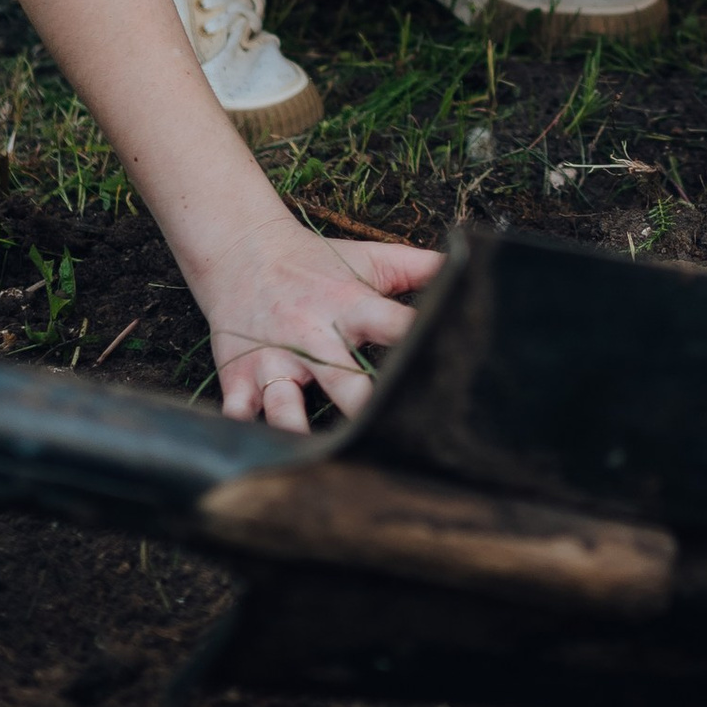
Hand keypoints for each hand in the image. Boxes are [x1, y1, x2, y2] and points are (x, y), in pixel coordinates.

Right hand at [192, 212, 444, 434]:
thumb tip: (469, 265)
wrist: (242, 250)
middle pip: (342, 376)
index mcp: (351, 307)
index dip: (417, 339)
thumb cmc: (316, 262)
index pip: (393, 324)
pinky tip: (247, 452)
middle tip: (384, 430)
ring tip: (311, 456)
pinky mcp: (239, 375)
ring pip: (284, 403)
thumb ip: (419, 268)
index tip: (444, 363)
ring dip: (295, 428)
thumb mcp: (369, 259)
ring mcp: (274, 360)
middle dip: (361, 403)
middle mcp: (313, 336)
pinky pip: (237, 409)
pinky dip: (240, 430)